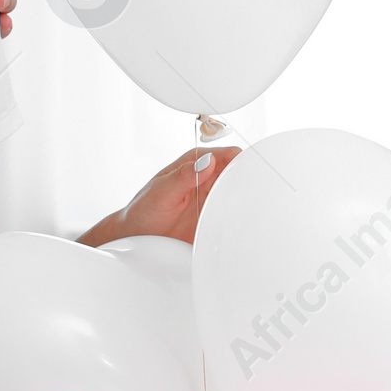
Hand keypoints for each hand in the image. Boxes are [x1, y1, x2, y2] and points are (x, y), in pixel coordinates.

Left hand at [81, 144, 241, 248]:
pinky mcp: (214, 218)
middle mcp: (207, 179)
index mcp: (196, 164)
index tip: (251, 173)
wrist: (135, 236)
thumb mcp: (161, 191)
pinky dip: (241, 217)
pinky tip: (242, 223)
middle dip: (251, 181)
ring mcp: (212, 199)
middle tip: (255, 194)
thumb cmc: (143, 209)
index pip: (229, 155)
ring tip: (251, 209)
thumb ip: (183, 176)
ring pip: (240, 194)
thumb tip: (207, 161)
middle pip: (240, 173)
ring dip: (248, 200)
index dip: (244, 160)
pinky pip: (234, 215)